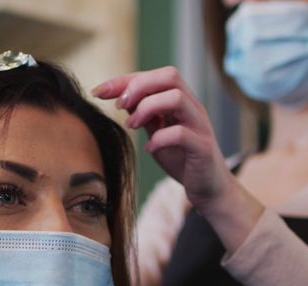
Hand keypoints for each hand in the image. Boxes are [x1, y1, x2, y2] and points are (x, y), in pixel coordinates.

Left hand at [92, 66, 232, 208]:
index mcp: (181, 101)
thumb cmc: (181, 159)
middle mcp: (193, 108)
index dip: (124, 80)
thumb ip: (143, 114)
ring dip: (147, 108)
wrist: (208, 188)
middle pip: (170, 76)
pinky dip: (159, 139)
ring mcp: (200, 126)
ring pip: (177, 98)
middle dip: (138, 86)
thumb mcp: (156, 133)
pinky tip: (149, 149)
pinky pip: (181, 134)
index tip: (99, 91)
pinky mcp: (202, 148)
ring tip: (132, 126)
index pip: (154, 76)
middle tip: (119, 106)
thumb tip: (121, 97)